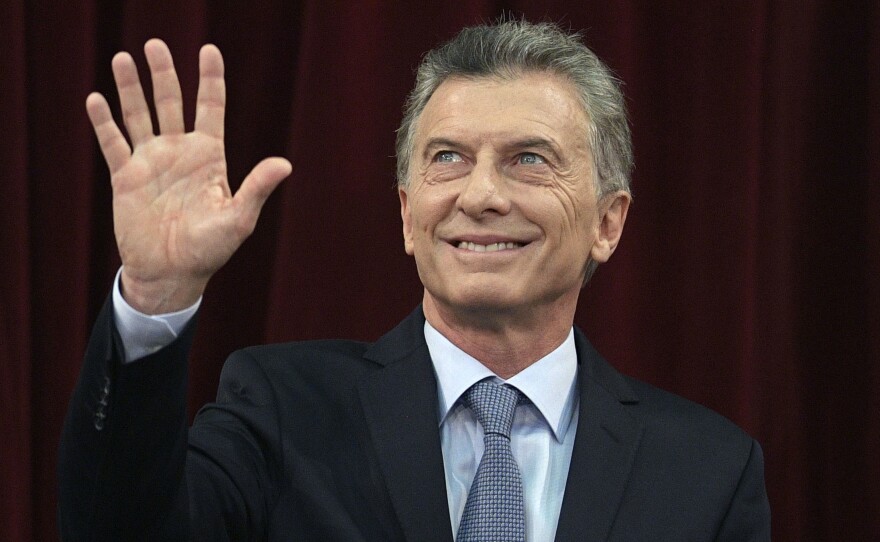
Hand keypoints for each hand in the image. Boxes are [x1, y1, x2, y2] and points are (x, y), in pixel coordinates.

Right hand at [86, 39, 290, 313]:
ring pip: (139, 115)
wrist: (172, 274)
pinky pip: (113, 144)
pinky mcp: (126, 178)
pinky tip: (96, 99)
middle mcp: (179, 152)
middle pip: (171, 102)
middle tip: (154, 44)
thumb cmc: (210, 249)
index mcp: (209, 156)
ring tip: (121, 58)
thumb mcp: (239, 219)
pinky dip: (104, 122)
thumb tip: (285, 164)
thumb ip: (257, 188)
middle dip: (163, 73)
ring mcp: (151, 162)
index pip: (211, 107)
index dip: (210, 78)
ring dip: (130, 88)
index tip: (209, 50)